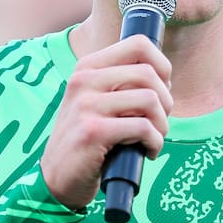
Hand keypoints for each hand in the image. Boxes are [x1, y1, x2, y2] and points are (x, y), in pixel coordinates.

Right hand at [41, 35, 172, 209]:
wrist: (57, 177)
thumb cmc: (87, 139)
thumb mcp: (96, 101)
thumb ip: (121, 83)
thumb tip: (164, 73)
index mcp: (87, 67)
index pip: (138, 44)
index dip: (162, 66)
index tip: (162, 89)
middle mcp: (84, 80)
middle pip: (149, 73)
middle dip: (166, 101)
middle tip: (159, 121)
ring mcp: (86, 105)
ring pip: (150, 100)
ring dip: (162, 124)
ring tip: (154, 138)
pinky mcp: (93, 132)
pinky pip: (143, 128)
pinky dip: (155, 142)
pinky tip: (148, 152)